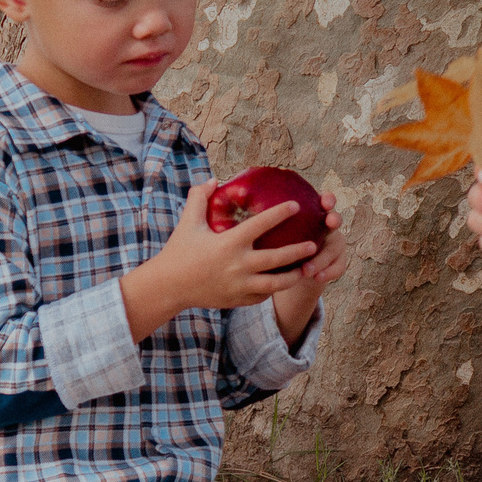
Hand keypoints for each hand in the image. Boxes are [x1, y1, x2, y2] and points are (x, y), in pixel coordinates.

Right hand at [120, 184, 329, 341]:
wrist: (168, 287)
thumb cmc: (179, 251)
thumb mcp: (188, 223)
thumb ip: (199, 199)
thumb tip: (212, 180)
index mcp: (229, 243)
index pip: (260, 225)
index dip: (279, 213)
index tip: (295, 205)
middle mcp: (238, 265)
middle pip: (277, 258)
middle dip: (298, 251)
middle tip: (313, 243)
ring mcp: (239, 286)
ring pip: (275, 283)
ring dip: (292, 276)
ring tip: (306, 268)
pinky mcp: (238, 300)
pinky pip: (262, 296)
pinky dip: (273, 289)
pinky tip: (281, 281)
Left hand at [267, 195, 347, 349]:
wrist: (294, 263)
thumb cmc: (274, 238)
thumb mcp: (268, 224)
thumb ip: (257, 211)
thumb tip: (224, 188)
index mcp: (312, 212)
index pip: (322, 201)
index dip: (326, 199)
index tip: (323, 200)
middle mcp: (325, 226)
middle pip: (333, 221)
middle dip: (334, 220)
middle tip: (329, 222)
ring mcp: (333, 244)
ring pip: (335, 248)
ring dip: (323, 256)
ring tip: (308, 268)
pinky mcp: (335, 263)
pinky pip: (337, 267)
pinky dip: (329, 272)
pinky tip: (318, 278)